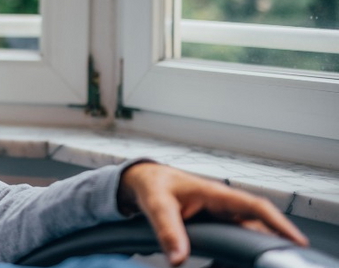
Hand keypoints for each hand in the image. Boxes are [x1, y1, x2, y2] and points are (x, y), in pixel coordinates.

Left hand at [117, 162, 307, 266]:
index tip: (297, 241)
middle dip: (274, 239)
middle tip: (284, 260)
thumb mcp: (157, 205)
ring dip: (257, 246)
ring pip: (246, 232)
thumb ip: (167, 230)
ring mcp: (219, 215)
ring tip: (266, 261)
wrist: (144, 181)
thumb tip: (177, 259)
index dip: (278, 223)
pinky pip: (233, 237)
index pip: (255, 206)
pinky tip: (242, 261)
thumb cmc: (153, 186)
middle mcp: (223, 204)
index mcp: (215, 193)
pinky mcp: (213, 224)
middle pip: (257, 224)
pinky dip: (239, 250)